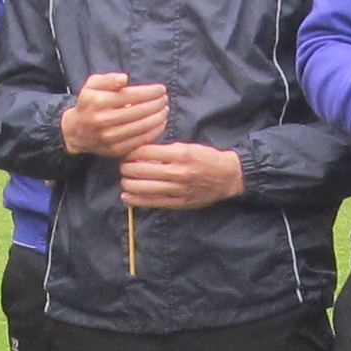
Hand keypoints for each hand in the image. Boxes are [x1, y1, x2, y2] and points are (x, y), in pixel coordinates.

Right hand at [60, 72, 169, 156]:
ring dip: (158, 117)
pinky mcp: (115, 150)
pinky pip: (140, 141)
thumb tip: (124, 78)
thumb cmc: (89, 103)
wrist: (76, 132)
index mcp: (99, 102)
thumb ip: (108, 79)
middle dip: (157, 104)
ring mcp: (109, 137)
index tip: (161, 89)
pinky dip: (154, 132)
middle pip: (139, 111)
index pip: (132, 95)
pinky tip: (160, 123)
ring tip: (165, 110)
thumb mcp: (92, 85)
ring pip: (142, 127)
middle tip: (164, 99)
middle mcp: (103, 120)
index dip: (151, 92)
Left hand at [119, 141, 245, 209]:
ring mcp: (179, 189)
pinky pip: (153, 202)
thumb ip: (165, 150)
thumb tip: (139, 153)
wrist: (228, 177)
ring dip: (129, 184)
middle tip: (122, 167)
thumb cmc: (206, 158)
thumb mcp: (187, 147)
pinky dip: (136, 200)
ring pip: (144, 187)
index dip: (131, 152)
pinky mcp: (180, 203)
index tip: (126, 153)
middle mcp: (179, 171)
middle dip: (127, 168)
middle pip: (142, 170)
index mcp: (181, 154)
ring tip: (124, 181)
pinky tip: (126, 197)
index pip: (146, 152)